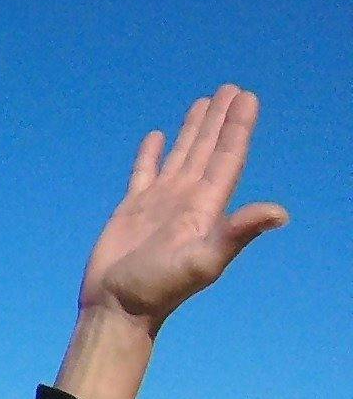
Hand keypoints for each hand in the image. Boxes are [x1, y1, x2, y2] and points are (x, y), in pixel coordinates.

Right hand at [77, 86, 285, 329]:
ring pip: (182, 156)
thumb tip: (281, 213)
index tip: (246, 97)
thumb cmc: (159, 289)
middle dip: (221, 119)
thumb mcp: (203, 261)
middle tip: (231, 89)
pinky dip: (150, 153)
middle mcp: (187, 200)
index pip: (228, 157)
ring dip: (194, 129)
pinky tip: (157, 136)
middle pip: (209, 150)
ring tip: (203, 101)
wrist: (117, 309)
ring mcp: (159, 203)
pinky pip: (143, 173)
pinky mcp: (131, 209)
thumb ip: (238, 233)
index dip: (238, 127)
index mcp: (206, 207)